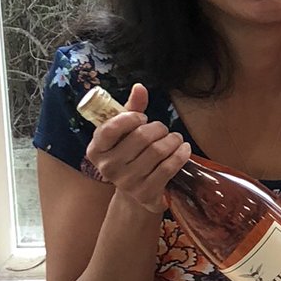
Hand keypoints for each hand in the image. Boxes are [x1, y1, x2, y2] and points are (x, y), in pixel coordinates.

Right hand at [85, 83, 191, 214]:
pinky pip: (168, 167)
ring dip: (172, 140)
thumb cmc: (130, 155)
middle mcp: (108, 167)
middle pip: (140, 137)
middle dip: (158, 128)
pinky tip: (184, 149)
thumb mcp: (125, 133)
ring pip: (157, 151)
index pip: (110, 129)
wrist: (136, 194)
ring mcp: (127, 182)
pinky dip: (180, 155)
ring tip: (175, 138)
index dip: (130, 118)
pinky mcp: (145, 192)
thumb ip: (131, 109)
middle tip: (163, 129)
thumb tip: (140, 87)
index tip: (143, 117)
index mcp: (96, 150)